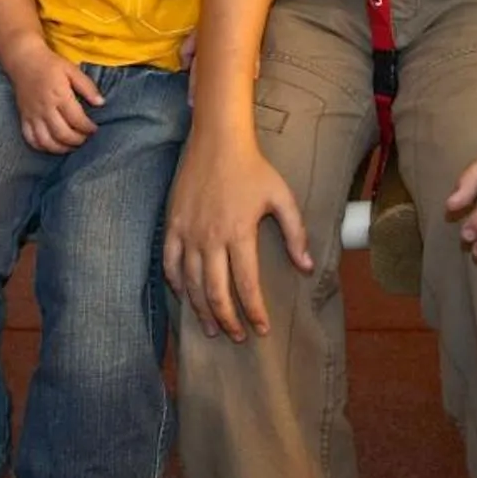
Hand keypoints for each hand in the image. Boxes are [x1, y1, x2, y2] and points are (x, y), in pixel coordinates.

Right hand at [5, 47, 102, 152]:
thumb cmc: (50, 65)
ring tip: (72, 145)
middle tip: (86, 139)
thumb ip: (87, 87)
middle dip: (77, 140)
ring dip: (61, 148)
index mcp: (59, 95)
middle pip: (62, 134)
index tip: (95, 129)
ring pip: (46, 141)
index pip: (76, 120)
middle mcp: (45, 108)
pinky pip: (31, 139)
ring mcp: (33, 115)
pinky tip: (53, 146)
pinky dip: (42, 147)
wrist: (24, 60)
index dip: (88, 128)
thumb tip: (101, 103)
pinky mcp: (24, 118)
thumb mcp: (72, 70)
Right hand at [163, 126, 313, 341]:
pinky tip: (185, 297)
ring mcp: (188, 232)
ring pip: (191, 284)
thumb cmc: (254, 168)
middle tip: (238, 337)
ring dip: (201, 310)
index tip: (262, 329)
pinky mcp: (172, 224)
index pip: (246, 285)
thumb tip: (306, 267)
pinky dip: (176, 284)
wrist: (217, 140)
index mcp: (239, 233)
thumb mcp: (282, 196)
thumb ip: (295, 233)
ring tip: (213, 328)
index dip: (254, 312)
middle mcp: (210, 238)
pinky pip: (170, 263)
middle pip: (216, 292)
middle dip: (228, 320)